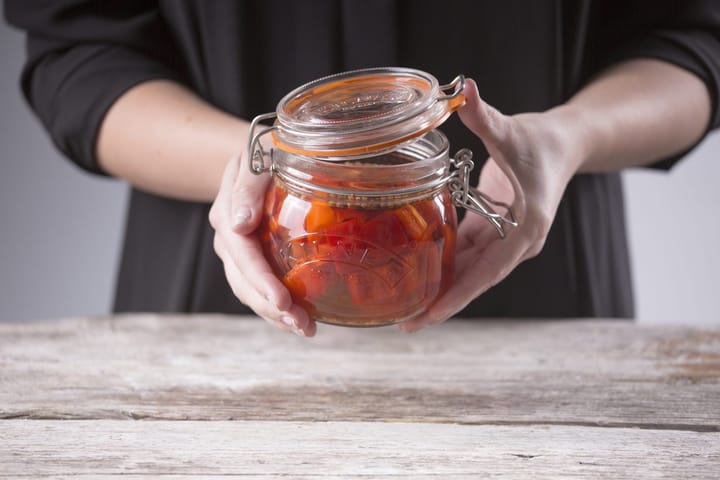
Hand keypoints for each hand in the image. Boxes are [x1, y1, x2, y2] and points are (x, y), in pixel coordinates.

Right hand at [209, 155, 315, 336]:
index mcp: (228, 213)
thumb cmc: (267, 150)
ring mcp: (239, 250)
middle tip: (301, 326)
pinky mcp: (255, 257)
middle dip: (271, 308)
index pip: (242, 254)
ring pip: (250, 291)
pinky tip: (300, 319)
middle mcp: (230, 237)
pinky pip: (261, 287)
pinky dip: (278, 306)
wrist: (261, 152)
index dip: (260, 281)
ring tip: (304, 329)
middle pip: (243, 281)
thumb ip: (248, 185)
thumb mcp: (259, 154)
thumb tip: (240, 224)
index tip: (283, 301)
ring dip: (275, 314)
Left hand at [400, 79, 583, 331]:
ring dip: (440, 285)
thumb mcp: (512, 130)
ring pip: (468, 270)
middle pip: (474, 280)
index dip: (457, 296)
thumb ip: (486, 117)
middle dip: (441, 302)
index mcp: (525, 228)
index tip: (428, 316)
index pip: (487, 273)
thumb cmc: (543, 141)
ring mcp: (505, 239)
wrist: (565, 142)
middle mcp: (516, 242)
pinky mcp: (494, 230)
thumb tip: (465, 88)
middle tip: (404, 321)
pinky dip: (444, 262)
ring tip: (404, 303)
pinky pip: (466, 252)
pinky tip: (416, 269)